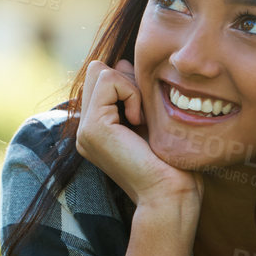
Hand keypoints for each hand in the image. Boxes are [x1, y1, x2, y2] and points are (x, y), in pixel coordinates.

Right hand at [73, 58, 202, 209]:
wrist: (169, 194)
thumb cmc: (170, 163)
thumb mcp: (149, 119)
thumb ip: (133, 94)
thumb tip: (122, 62)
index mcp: (96, 128)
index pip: (102, 78)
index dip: (129, 82)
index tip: (146, 112)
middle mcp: (85, 129)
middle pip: (97, 70)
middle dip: (127, 80)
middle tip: (144, 111)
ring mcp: (85, 130)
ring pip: (100, 71)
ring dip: (130, 87)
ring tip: (141, 118)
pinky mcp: (93, 127)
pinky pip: (109, 80)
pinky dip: (131, 93)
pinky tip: (139, 121)